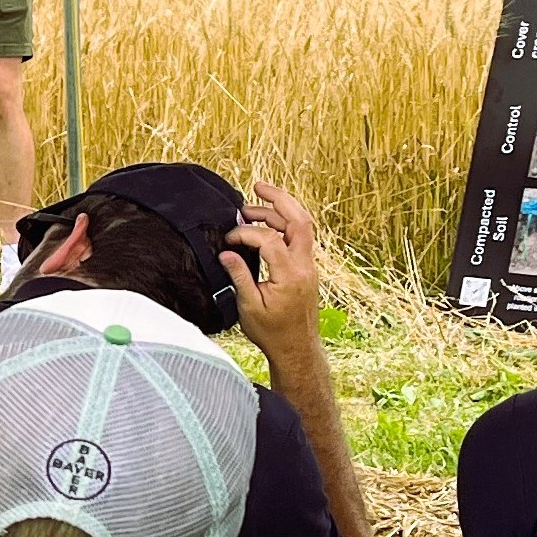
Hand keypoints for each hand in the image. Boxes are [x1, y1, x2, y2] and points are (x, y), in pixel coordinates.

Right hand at [223, 182, 324, 363]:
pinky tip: (268, 224)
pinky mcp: (307, 270)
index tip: (229, 240)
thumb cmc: (272, 333)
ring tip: (254, 207)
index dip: (247, 233)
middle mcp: (304, 267)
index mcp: (290, 276)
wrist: (296, 350)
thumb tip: (226, 253)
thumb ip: (239, 276)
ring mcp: (309, 267)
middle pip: (299, 220)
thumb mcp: (249, 307)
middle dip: (279, 199)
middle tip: (258, 186)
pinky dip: (285, 225)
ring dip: (281, 211)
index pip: (270, 239)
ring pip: (303, 226)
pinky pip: (301, 238)